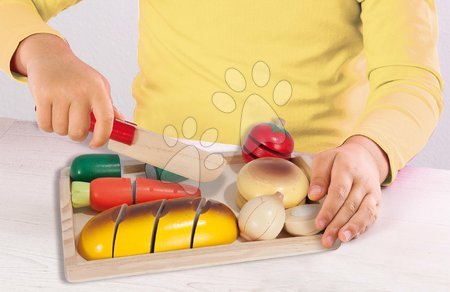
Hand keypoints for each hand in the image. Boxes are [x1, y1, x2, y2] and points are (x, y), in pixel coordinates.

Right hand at [11, 33, 122, 147]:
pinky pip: (45, 125)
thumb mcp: (98, 85)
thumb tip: (121, 123)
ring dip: (61, 129)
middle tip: (75, 126)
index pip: (106, 120)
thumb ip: (108, 106)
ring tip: (62, 115)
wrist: (51, 56)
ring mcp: (60, 93)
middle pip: (79, 131)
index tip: (96, 144)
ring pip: (61, 130)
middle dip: (77, 135)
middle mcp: (80, 91)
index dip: (102, 137)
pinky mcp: (42, 95)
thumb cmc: (77, 74)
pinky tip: (51, 115)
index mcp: (98, 90)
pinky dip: (48, 126)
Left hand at [308, 135, 388, 247]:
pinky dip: (361, 227)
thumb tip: (313, 195)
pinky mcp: (377, 201)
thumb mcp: (324, 159)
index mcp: (347, 168)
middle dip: (337, 224)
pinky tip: (351, 236)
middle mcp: (363, 181)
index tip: (319, 223)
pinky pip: (371, 216)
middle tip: (326, 239)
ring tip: (341, 239)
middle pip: (350, 205)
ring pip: (364, 212)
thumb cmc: (339, 160)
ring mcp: (372, 192)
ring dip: (353, 228)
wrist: (363, 157)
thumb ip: (318, 176)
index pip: (339, 191)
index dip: (329, 209)